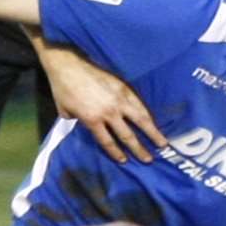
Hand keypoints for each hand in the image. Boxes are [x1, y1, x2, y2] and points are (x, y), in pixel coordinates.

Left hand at [37, 42, 165, 163]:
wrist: (68, 64)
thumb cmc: (63, 88)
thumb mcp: (64, 110)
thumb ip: (76, 121)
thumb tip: (81, 123)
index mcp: (92, 120)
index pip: (107, 142)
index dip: (117, 153)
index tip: (125, 160)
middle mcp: (108, 113)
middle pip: (127, 136)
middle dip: (138, 149)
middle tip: (149, 160)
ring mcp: (118, 99)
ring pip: (139, 120)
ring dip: (152, 133)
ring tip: (162, 143)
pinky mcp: (123, 87)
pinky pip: (138, 104)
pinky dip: (147, 114)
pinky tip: (153, 120)